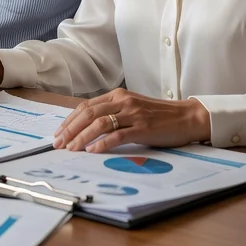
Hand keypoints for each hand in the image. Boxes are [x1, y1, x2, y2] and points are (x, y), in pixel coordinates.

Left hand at [53, 89, 211, 151]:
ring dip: (82, 137)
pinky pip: (118, 135)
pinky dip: (103, 143)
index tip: (59, 133)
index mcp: (117, 95)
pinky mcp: (143, 128)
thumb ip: (112, 113)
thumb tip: (87, 128)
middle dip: (70, 129)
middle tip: (59, 143)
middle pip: (88, 113)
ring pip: (100, 123)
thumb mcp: (131, 108)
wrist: (186, 117)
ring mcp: (132, 114)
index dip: (70, 120)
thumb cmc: (158, 116)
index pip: (86, 106)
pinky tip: (93, 151)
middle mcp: (122, 101)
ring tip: (72, 149)